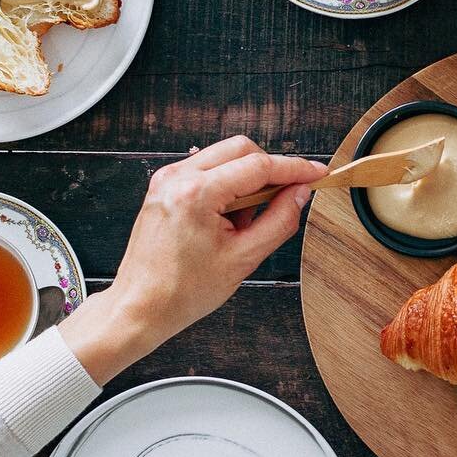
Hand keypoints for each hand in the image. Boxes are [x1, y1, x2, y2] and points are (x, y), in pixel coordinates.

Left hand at [60, 136, 325, 382]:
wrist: (140, 306)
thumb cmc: (182, 291)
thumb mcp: (243, 259)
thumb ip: (279, 221)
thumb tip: (299, 194)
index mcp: (197, 194)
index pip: (259, 166)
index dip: (295, 169)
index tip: (316, 173)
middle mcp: (177, 178)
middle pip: (241, 149)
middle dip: (269, 171)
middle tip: (283, 200)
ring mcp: (167, 179)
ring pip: (224, 157)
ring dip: (245, 181)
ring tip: (242, 225)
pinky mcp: (164, 186)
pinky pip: (206, 170)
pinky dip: (226, 187)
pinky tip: (226, 220)